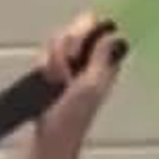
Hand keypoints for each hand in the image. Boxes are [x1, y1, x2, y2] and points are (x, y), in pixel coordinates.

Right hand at [35, 13, 126, 142]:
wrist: (51, 131)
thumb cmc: (74, 114)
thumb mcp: (91, 85)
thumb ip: (102, 58)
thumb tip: (114, 34)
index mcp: (107, 60)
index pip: (101, 26)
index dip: (86, 29)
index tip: (77, 49)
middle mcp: (92, 57)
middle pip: (77, 28)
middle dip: (66, 46)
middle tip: (66, 69)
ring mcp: (73, 62)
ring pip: (59, 39)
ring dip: (55, 58)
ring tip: (58, 79)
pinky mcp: (55, 67)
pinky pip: (46, 52)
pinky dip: (44, 63)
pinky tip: (48, 78)